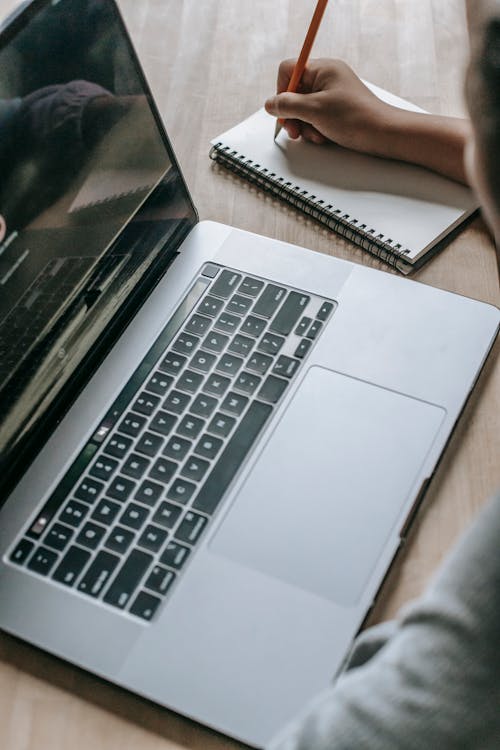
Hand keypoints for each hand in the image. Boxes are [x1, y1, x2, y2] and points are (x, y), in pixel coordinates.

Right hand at [265, 57, 470, 183]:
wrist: (383, 135)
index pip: (289, 70)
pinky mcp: (336, 111)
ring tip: (316, 135)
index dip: (282, 91)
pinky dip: (315, 130)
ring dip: (304, 125)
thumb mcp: (314, 111)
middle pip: (294, 93)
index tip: (285, 110)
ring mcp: (332, 95)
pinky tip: (324, 137)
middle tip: (295, 131)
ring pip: (303, 109)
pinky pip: (315, 118)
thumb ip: (288, 106)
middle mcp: (327, 78)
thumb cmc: (356, 118)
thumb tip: (270, 104)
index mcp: (323, 69)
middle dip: (292, 114)